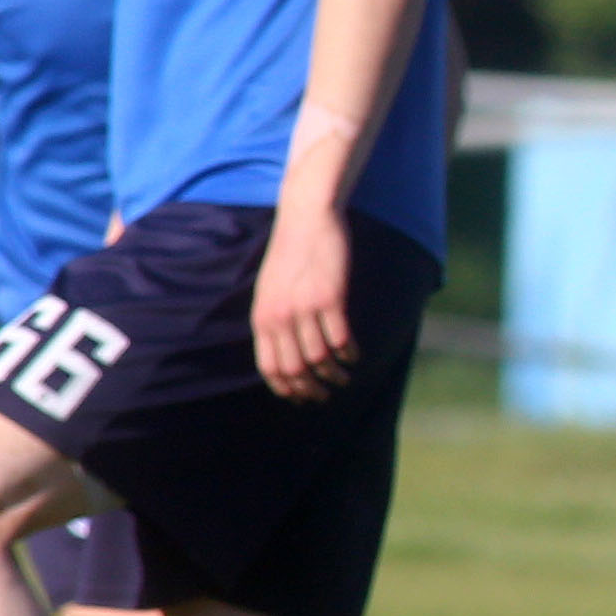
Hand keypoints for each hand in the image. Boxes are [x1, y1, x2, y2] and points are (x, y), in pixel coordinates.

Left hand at [253, 202, 358, 401]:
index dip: (287, 389)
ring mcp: (304, 308)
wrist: (305, 218)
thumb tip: (286, 351)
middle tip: (326, 394)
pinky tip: (354, 355)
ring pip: (319, 357)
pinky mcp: (329, 298)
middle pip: (295, 369)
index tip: (303, 397)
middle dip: (312, 389)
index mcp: (262, 317)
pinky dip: (349, 353)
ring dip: (334, 374)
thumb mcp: (271, 289)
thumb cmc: (290, 254)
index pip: (269, 367)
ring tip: (344, 377)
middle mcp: (279, 317)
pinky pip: (340, 338)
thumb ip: (274, 319)